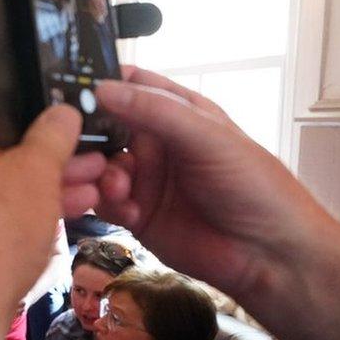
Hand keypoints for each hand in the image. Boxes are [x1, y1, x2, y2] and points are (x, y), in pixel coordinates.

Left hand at [0, 102, 99, 310]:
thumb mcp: (35, 170)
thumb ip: (53, 133)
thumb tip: (63, 110)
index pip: (4, 103)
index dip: (47, 110)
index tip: (83, 119)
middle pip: (12, 143)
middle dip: (61, 153)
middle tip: (102, 156)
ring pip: (12, 179)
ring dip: (56, 181)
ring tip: (101, 183)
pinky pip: (6, 208)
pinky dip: (36, 206)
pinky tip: (76, 207)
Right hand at [94, 67, 332, 296]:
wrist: (268, 256)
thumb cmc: (251, 184)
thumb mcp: (206, 137)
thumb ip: (154, 111)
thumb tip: (100, 89)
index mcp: (176, 112)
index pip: (130, 85)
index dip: (100, 83)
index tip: (70, 90)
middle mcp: (155, 142)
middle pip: (104, 127)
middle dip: (88, 136)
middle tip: (75, 145)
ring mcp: (144, 178)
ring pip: (98, 166)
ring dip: (99, 174)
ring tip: (118, 189)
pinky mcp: (135, 214)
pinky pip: (104, 201)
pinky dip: (107, 203)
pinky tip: (130, 213)